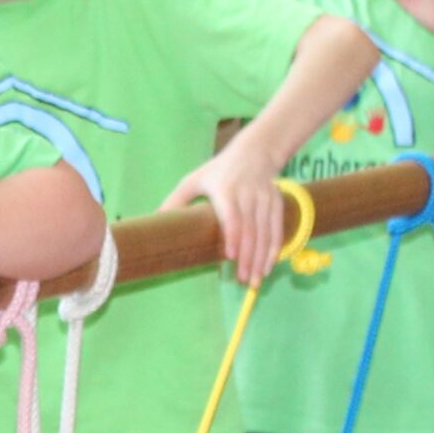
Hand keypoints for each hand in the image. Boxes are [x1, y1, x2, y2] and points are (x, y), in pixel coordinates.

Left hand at [163, 144, 284, 287]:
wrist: (255, 152)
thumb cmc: (219, 170)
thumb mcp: (195, 180)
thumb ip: (176, 200)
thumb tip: (156, 220)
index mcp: (226, 190)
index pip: (232, 216)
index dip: (233, 236)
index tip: (231, 256)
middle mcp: (248, 195)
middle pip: (250, 230)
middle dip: (248, 257)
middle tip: (243, 280)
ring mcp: (265, 199)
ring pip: (265, 233)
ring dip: (261, 258)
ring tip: (256, 279)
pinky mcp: (277, 202)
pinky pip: (277, 228)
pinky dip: (274, 248)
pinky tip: (269, 265)